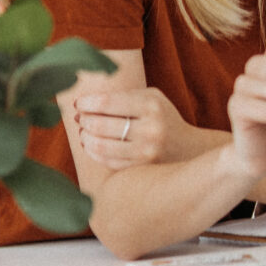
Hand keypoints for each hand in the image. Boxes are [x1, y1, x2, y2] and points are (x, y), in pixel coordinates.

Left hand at [71, 87, 192, 169]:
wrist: (188, 147)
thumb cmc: (162, 116)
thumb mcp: (150, 97)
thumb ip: (122, 96)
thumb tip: (83, 103)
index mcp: (151, 105)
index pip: (107, 102)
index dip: (86, 103)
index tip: (78, 103)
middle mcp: (150, 129)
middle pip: (100, 125)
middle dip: (84, 121)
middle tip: (80, 118)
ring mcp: (146, 151)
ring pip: (100, 146)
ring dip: (85, 138)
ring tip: (83, 132)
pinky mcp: (141, 168)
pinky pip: (107, 161)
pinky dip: (94, 153)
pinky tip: (92, 145)